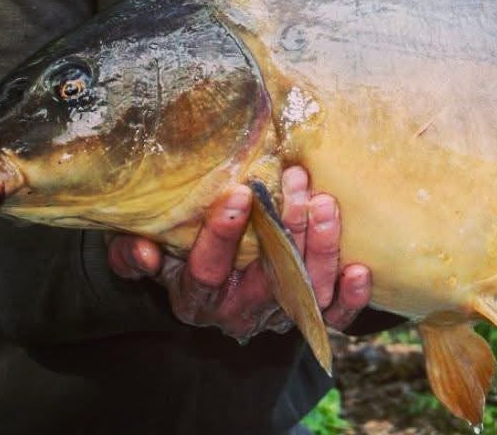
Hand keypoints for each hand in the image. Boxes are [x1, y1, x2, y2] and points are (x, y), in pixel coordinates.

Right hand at [107, 165, 370, 339]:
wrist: (217, 283)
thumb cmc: (182, 253)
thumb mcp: (150, 251)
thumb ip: (134, 251)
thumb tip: (145, 250)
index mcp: (197, 295)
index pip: (207, 269)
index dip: (223, 234)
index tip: (240, 193)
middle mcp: (239, 310)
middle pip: (266, 276)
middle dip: (285, 226)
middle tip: (296, 180)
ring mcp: (277, 314)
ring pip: (304, 289)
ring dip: (320, 247)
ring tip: (326, 202)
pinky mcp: (309, 316)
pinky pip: (333, 316)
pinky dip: (350, 298)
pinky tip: (361, 269)